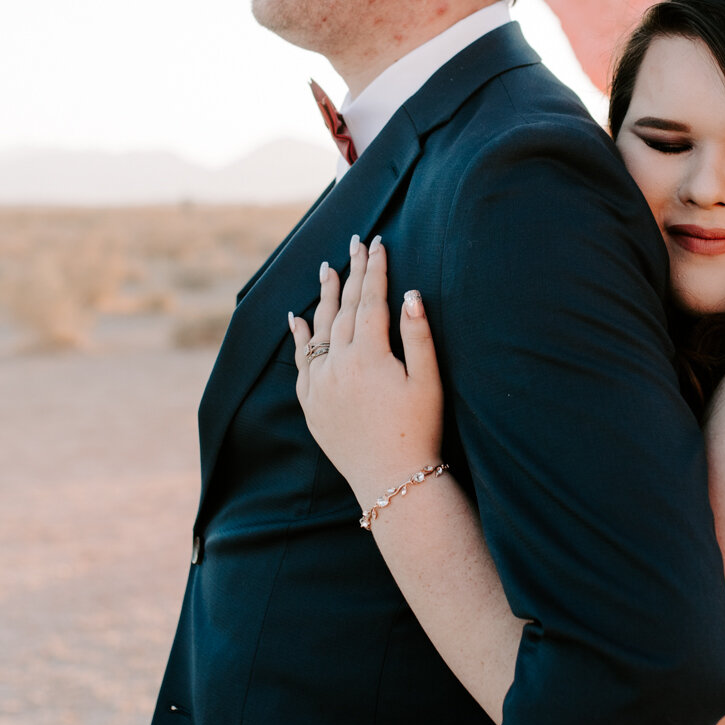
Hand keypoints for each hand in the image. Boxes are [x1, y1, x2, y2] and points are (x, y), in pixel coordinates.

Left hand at [289, 236, 443, 507]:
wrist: (392, 480)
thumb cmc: (418, 430)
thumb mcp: (428, 381)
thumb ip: (418, 334)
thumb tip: (410, 293)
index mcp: (369, 355)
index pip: (370, 300)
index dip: (375, 270)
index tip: (378, 244)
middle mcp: (338, 365)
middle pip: (344, 308)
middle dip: (351, 273)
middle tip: (355, 244)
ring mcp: (320, 384)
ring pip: (319, 329)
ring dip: (324, 297)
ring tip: (326, 268)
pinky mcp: (311, 403)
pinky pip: (300, 362)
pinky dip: (298, 337)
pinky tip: (296, 319)